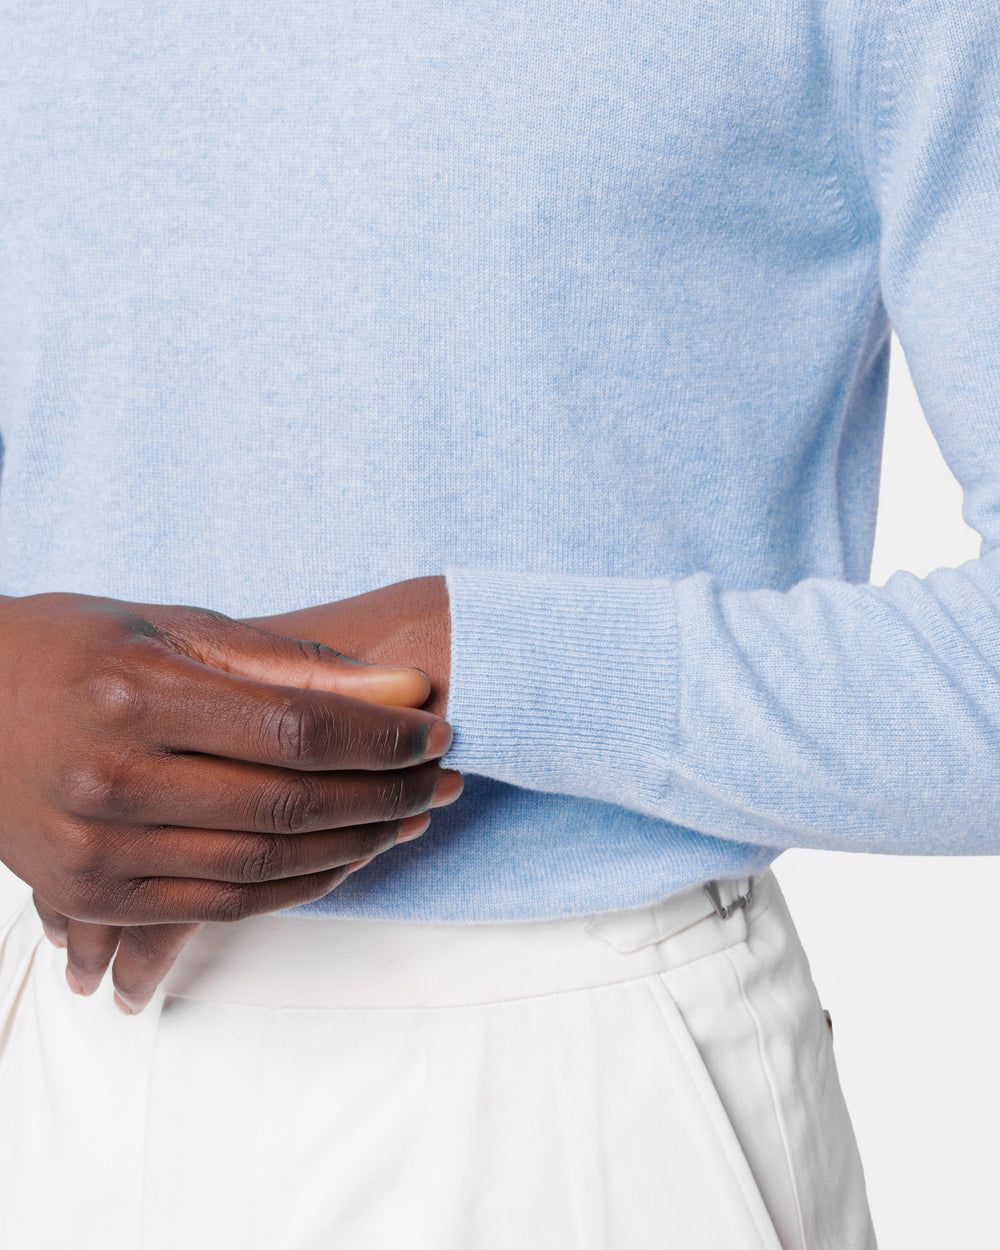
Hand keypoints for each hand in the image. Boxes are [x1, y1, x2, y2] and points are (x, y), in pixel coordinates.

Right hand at [0, 593, 458, 1010]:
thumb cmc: (77, 647)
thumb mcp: (175, 628)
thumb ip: (289, 663)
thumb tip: (403, 683)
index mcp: (134, 694)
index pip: (295, 730)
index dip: (381, 738)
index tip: (436, 731)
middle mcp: (109, 779)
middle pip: (288, 804)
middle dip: (386, 794)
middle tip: (444, 779)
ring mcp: (93, 851)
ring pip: (264, 865)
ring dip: (357, 844)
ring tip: (412, 818)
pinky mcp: (89, 895)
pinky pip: (223, 905)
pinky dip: (299, 885)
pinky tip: (347, 856)